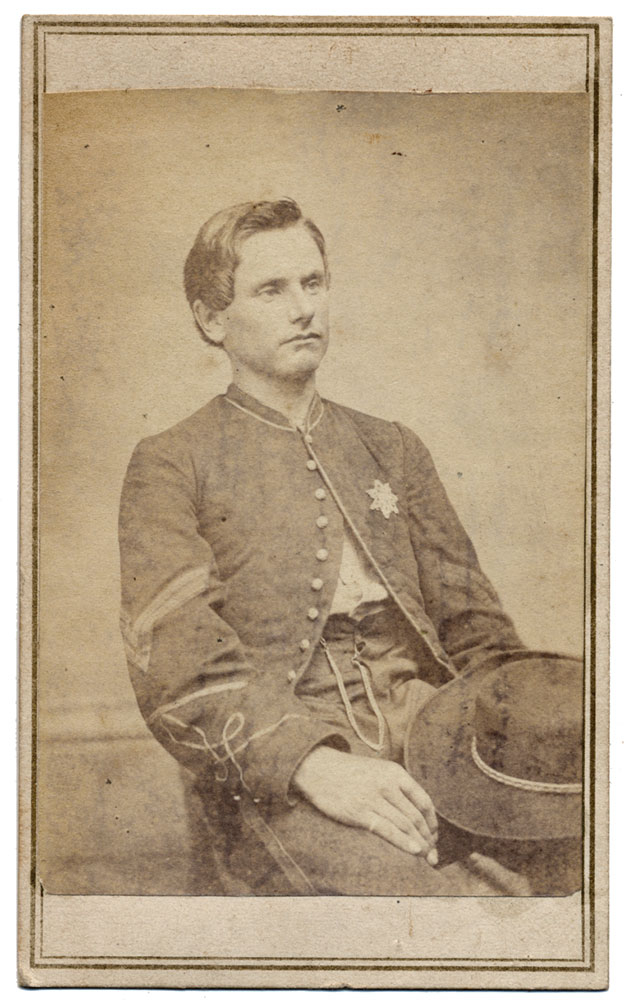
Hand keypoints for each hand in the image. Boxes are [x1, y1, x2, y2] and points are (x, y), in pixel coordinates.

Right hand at [291, 745, 438, 864]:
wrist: (319, 768)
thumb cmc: (350, 773)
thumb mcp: (379, 770)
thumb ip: (398, 787)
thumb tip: (417, 814)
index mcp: (396, 773)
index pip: (424, 801)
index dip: (432, 822)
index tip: (433, 836)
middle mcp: (388, 784)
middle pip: (416, 816)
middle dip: (428, 839)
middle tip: (433, 855)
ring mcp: (373, 798)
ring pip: (405, 825)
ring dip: (419, 844)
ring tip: (426, 857)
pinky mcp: (359, 812)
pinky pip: (387, 830)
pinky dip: (404, 842)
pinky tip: (415, 851)